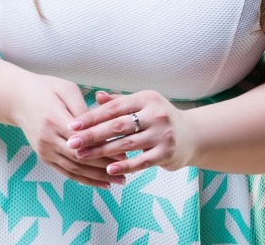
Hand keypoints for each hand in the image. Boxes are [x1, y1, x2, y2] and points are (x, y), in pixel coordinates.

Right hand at [10, 74, 124, 188]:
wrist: (18, 99)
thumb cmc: (46, 89)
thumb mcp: (67, 90)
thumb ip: (83, 109)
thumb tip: (100, 127)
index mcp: (55, 120)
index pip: (83, 139)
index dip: (104, 148)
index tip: (124, 153)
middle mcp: (48, 139)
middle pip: (80, 158)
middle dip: (104, 167)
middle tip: (126, 171)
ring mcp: (45, 151)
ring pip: (74, 169)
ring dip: (97, 178)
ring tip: (117, 181)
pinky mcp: (44, 157)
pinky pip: (66, 172)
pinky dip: (84, 179)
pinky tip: (100, 183)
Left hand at [65, 89, 198, 177]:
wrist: (192, 135)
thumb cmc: (160, 118)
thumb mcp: (143, 104)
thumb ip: (120, 102)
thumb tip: (96, 96)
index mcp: (147, 98)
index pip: (114, 108)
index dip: (92, 117)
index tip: (73, 125)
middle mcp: (156, 114)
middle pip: (118, 125)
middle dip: (92, 135)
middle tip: (72, 143)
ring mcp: (162, 134)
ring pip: (127, 144)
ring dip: (102, 152)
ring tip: (83, 156)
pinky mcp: (166, 152)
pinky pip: (141, 161)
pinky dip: (125, 166)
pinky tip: (109, 169)